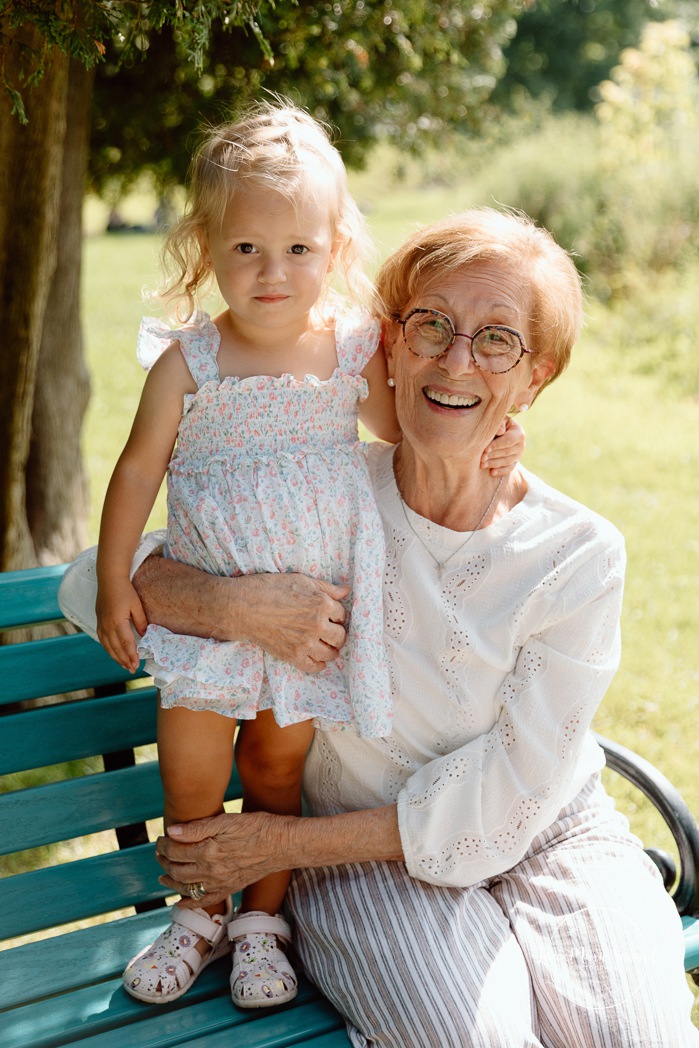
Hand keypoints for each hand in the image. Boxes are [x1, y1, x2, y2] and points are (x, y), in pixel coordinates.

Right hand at [95, 577, 146, 671]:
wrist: (109, 579)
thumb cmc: (125, 591)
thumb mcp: (137, 606)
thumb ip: (141, 622)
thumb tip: (144, 636)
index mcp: (117, 622)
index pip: (126, 644)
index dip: (131, 656)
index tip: (137, 665)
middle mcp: (107, 626)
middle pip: (116, 648)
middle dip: (124, 660)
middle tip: (132, 669)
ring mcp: (101, 624)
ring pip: (107, 646)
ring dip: (116, 657)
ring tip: (124, 665)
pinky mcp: (99, 621)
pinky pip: (102, 640)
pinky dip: (108, 649)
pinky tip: (113, 653)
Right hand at [133, 554, 349, 673]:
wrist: (242, 607)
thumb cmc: (269, 588)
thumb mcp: (301, 580)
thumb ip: (326, 587)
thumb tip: (347, 590)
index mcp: (321, 604)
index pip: (342, 615)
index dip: (336, 615)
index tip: (328, 615)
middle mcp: (317, 625)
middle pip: (341, 636)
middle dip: (337, 633)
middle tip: (329, 631)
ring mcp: (305, 643)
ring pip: (331, 654)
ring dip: (331, 650)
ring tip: (324, 645)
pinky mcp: (292, 656)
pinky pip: (315, 667)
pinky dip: (318, 664)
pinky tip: (315, 657)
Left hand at [155, 812, 284, 906]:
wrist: (282, 844)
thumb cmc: (256, 826)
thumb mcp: (226, 820)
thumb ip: (197, 828)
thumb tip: (172, 832)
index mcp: (208, 850)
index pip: (175, 851)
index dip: (164, 845)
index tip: (160, 838)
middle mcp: (212, 870)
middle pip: (178, 870)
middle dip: (164, 862)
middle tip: (159, 854)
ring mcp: (221, 882)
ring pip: (187, 887)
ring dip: (172, 882)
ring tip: (163, 877)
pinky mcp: (230, 888)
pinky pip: (206, 901)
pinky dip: (190, 904)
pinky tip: (182, 903)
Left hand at [481, 415, 525, 475]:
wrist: (504, 430)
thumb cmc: (500, 424)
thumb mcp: (501, 420)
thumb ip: (500, 424)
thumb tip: (500, 431)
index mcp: (519, 433)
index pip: (508, 441)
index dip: (496, 445)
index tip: (485, 449)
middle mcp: (521, 445)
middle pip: (506, 452)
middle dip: (493, 456)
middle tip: (481, 458)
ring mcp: (519, 455)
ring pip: (507, 461)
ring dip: (494, 464)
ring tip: (482, 465)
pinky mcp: (515, 461)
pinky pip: (509, 468)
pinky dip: (501, 471)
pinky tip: (492, 473)